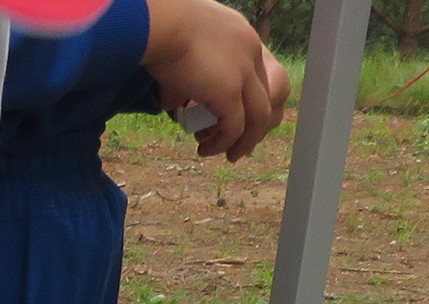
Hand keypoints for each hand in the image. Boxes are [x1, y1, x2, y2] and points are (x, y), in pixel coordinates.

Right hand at [145, 0, 292, 161]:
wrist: (158, 23)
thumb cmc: (159, 27)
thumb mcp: (183, 44)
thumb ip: (186, 69)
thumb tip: (174, 99)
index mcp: (242, 35)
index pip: (259, 73)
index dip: (249, 100)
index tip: (232, 117)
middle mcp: (250, 50)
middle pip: (271, 95)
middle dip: (256, 123)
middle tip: (238, 141)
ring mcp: (243, 71)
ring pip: (259, 117)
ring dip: (244, 141)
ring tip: (228, 155)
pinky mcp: (229, 91)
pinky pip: (234, 128)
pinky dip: (222, 143)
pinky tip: (207, 149)